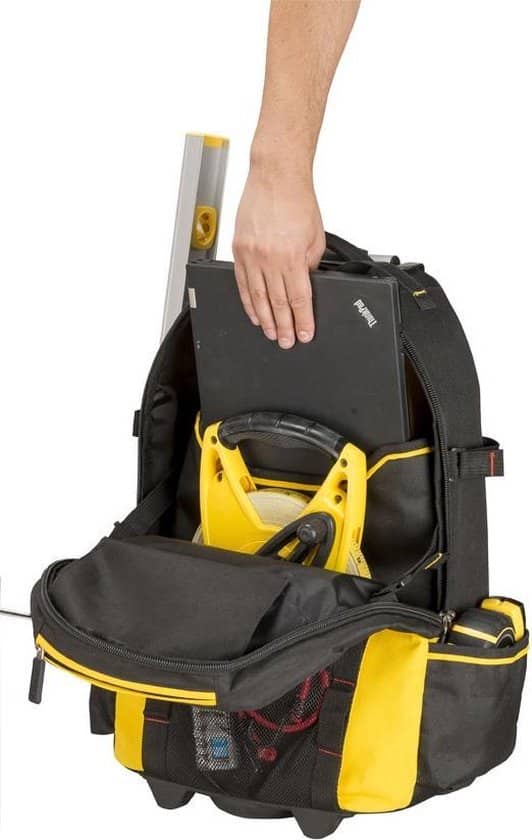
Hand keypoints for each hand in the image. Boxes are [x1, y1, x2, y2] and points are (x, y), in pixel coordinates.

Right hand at [232, 161, 324, 348]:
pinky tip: (253, 313)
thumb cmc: (298, 201)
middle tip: (285, 342)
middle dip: (283, 326)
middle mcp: (269, 258)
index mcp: (291, 257)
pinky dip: (247, 301)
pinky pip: (242, 282)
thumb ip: (310, 264)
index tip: (304, 334)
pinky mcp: (239, 249)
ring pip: (256, 297)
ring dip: (265, 318)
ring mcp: (251, 255)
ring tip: (270, 333)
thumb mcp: (316, 237)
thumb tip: (306, 285)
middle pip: (277, 303)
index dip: (302, 321)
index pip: (299, 299)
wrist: (276, 176)